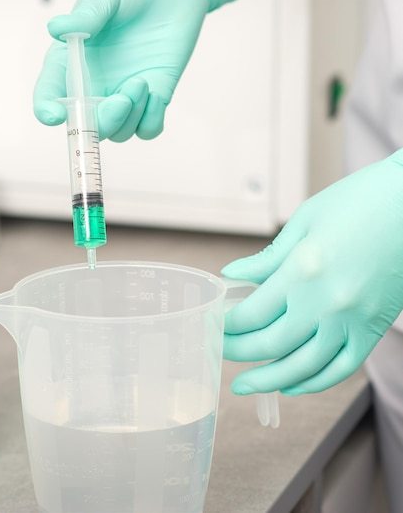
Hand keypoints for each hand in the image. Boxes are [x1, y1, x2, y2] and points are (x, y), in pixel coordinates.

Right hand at [33, 0, 250, 140]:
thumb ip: (86, 15)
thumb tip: (57, 29)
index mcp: (72, 60)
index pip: (51, 94)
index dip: (47, 109)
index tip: (55, 115)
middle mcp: (96, 82)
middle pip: (89, 124)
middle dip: (102, 123)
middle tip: (121, 100)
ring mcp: (125, 91)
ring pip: (120, 132)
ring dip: (130, 118)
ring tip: (143, 82)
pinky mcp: (155, 93)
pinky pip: (148, 128)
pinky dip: (151, 122)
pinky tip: (157, 95)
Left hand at [222, 150, 402, 394]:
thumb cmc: (360, 202)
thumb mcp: (305, 221)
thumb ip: (267, 257)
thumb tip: (233, 275)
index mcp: (302, 270)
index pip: (252, 313)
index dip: (227, 324)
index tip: (216, 324)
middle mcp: (326, 302)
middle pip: (270, 344)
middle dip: (237, 352)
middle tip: (219, 351)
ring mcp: (352, 320)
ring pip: (303, 367)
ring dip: (269, 380)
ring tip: (244, 385)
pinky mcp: (373, 329)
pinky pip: (340, 368)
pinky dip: (313, 382)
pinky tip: (291, 384)